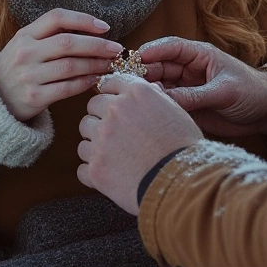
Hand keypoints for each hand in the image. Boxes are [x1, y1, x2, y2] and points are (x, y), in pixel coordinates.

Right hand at [0, 8, 122, 121]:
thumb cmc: (16, 68)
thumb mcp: (24, 45)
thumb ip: (50, 36)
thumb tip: (91, 30)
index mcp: (24, 35)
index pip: (57, 17)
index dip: (83, 19)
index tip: (105, 26)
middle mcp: (25, 52)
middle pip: (68, 42)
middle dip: (97, 44)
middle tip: (116, 48)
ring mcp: (28, 76)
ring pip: (71, 66)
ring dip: (95, 64)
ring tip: (109, 64)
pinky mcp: (34, 98)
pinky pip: (67, 88)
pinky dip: (84, 83)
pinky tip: (95, 79)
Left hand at [77, 73, 202, 213]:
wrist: (183, 184)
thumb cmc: (184, 149)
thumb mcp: (176, 112)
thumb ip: (155, 98)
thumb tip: (148, 89)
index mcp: (136, 93)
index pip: (110, 82)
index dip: (112, 94)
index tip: (114, 104)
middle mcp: (115, 111)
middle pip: (92, 107)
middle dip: (101, 118)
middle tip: (117, 134)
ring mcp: (101, 139)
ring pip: (85, 136)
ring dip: (96, 144)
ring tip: (117, 157)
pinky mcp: (95, 168)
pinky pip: (83, 166)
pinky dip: (95, 172)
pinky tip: (113, 175)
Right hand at [139, 37, 266, 139]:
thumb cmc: (252, 92)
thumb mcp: (224, 91)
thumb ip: (195, 96)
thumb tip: (164, 99)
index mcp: (199, 55)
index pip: (170, 47)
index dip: (152, 51)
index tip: (135, 59)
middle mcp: (189, 70)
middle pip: (159, 67)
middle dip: (142, 73)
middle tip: (126, 84)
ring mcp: (186, 88)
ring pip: (159, 87)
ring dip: (147, 92)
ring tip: (133, 101)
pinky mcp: (187, 107)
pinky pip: (166, 105)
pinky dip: (155, 108)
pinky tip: (145, 114)